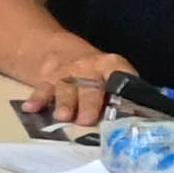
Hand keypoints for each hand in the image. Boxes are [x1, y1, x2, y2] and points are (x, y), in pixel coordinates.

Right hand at [14, 47, 136, 138]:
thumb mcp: (110, 76)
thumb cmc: (94, 74)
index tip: (123, 101)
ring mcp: (66, 74)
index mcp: (110, 66)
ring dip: (64, 102)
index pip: (119, 73)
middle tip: (86, 119)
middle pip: (90, 85)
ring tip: (63, 117)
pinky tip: (31, 108)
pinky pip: (42, 89)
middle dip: (88, 102)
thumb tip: (142, 119)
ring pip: (66, 87)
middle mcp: (88, 68)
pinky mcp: (47, 80)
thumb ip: (122, 95)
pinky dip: (37, 99)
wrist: (60, 53)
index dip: (122, 86)